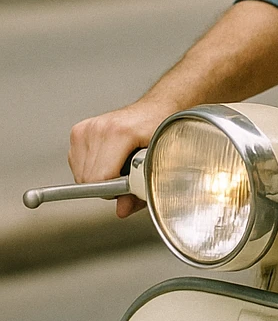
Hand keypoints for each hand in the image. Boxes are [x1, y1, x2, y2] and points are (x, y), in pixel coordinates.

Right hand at [68, 100, 172, 217]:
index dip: (113, 190)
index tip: (125, 188)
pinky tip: (108, 159)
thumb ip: (141, 189)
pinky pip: (75, 164)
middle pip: (88, 179)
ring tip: (119, 165)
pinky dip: (90, 168)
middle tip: (126, 175)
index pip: (100, 177)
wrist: (154, 110)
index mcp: (120, 133)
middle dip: (106, 185)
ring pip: (80, 174)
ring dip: (98, 177)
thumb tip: (121, 210)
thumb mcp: (159, 161)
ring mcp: (86, 128)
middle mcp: (99, 128)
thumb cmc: (160, 132)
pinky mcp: (78, 131)